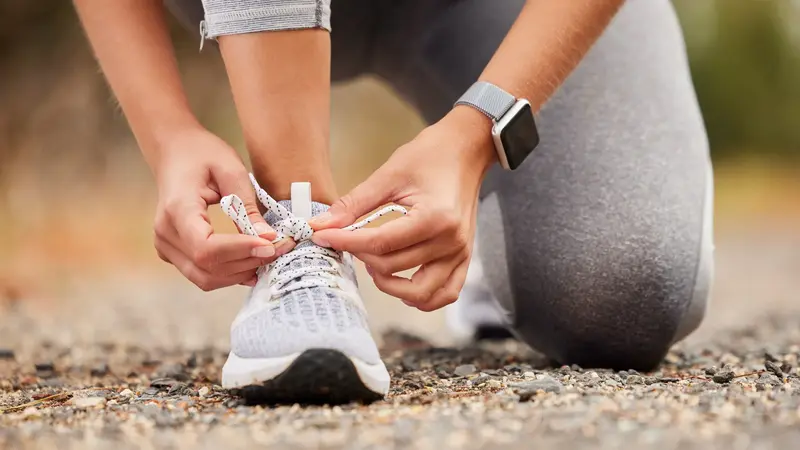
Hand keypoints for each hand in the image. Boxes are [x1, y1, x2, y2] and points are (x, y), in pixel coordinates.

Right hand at [152, 128, 292, 290]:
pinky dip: (230, 273)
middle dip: (247, 263)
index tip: (270, 244)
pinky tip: (251, 260)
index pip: (206, 247)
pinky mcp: (173, 253)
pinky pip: (202, 274)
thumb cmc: (201, 154)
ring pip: (205, 278)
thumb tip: (267, 238)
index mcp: (177, 209)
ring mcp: (166, 246)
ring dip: (240, 272)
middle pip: (207, 268)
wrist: (174, 151)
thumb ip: (247, 206)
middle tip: (279, 249)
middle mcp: (165, 233)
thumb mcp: (231, 170)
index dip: (240, 251)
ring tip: (268, 254)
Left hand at [310, 108, 495, 310]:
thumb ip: (354, 204)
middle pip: (394, 266)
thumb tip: (321, 225)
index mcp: (434, 217)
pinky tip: (401, 284)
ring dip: (390, 285)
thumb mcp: (389, 175)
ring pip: (419, 292)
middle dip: (362, 256)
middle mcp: (450, 241)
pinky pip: (445, 293)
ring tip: (373, 263)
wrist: (466, 149)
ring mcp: (460, 253)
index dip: (346, 242)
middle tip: (346, 241)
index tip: (322, 237)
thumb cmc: (430, 156)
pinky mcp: (464, 258)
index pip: (380, 243)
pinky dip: (422, 298)